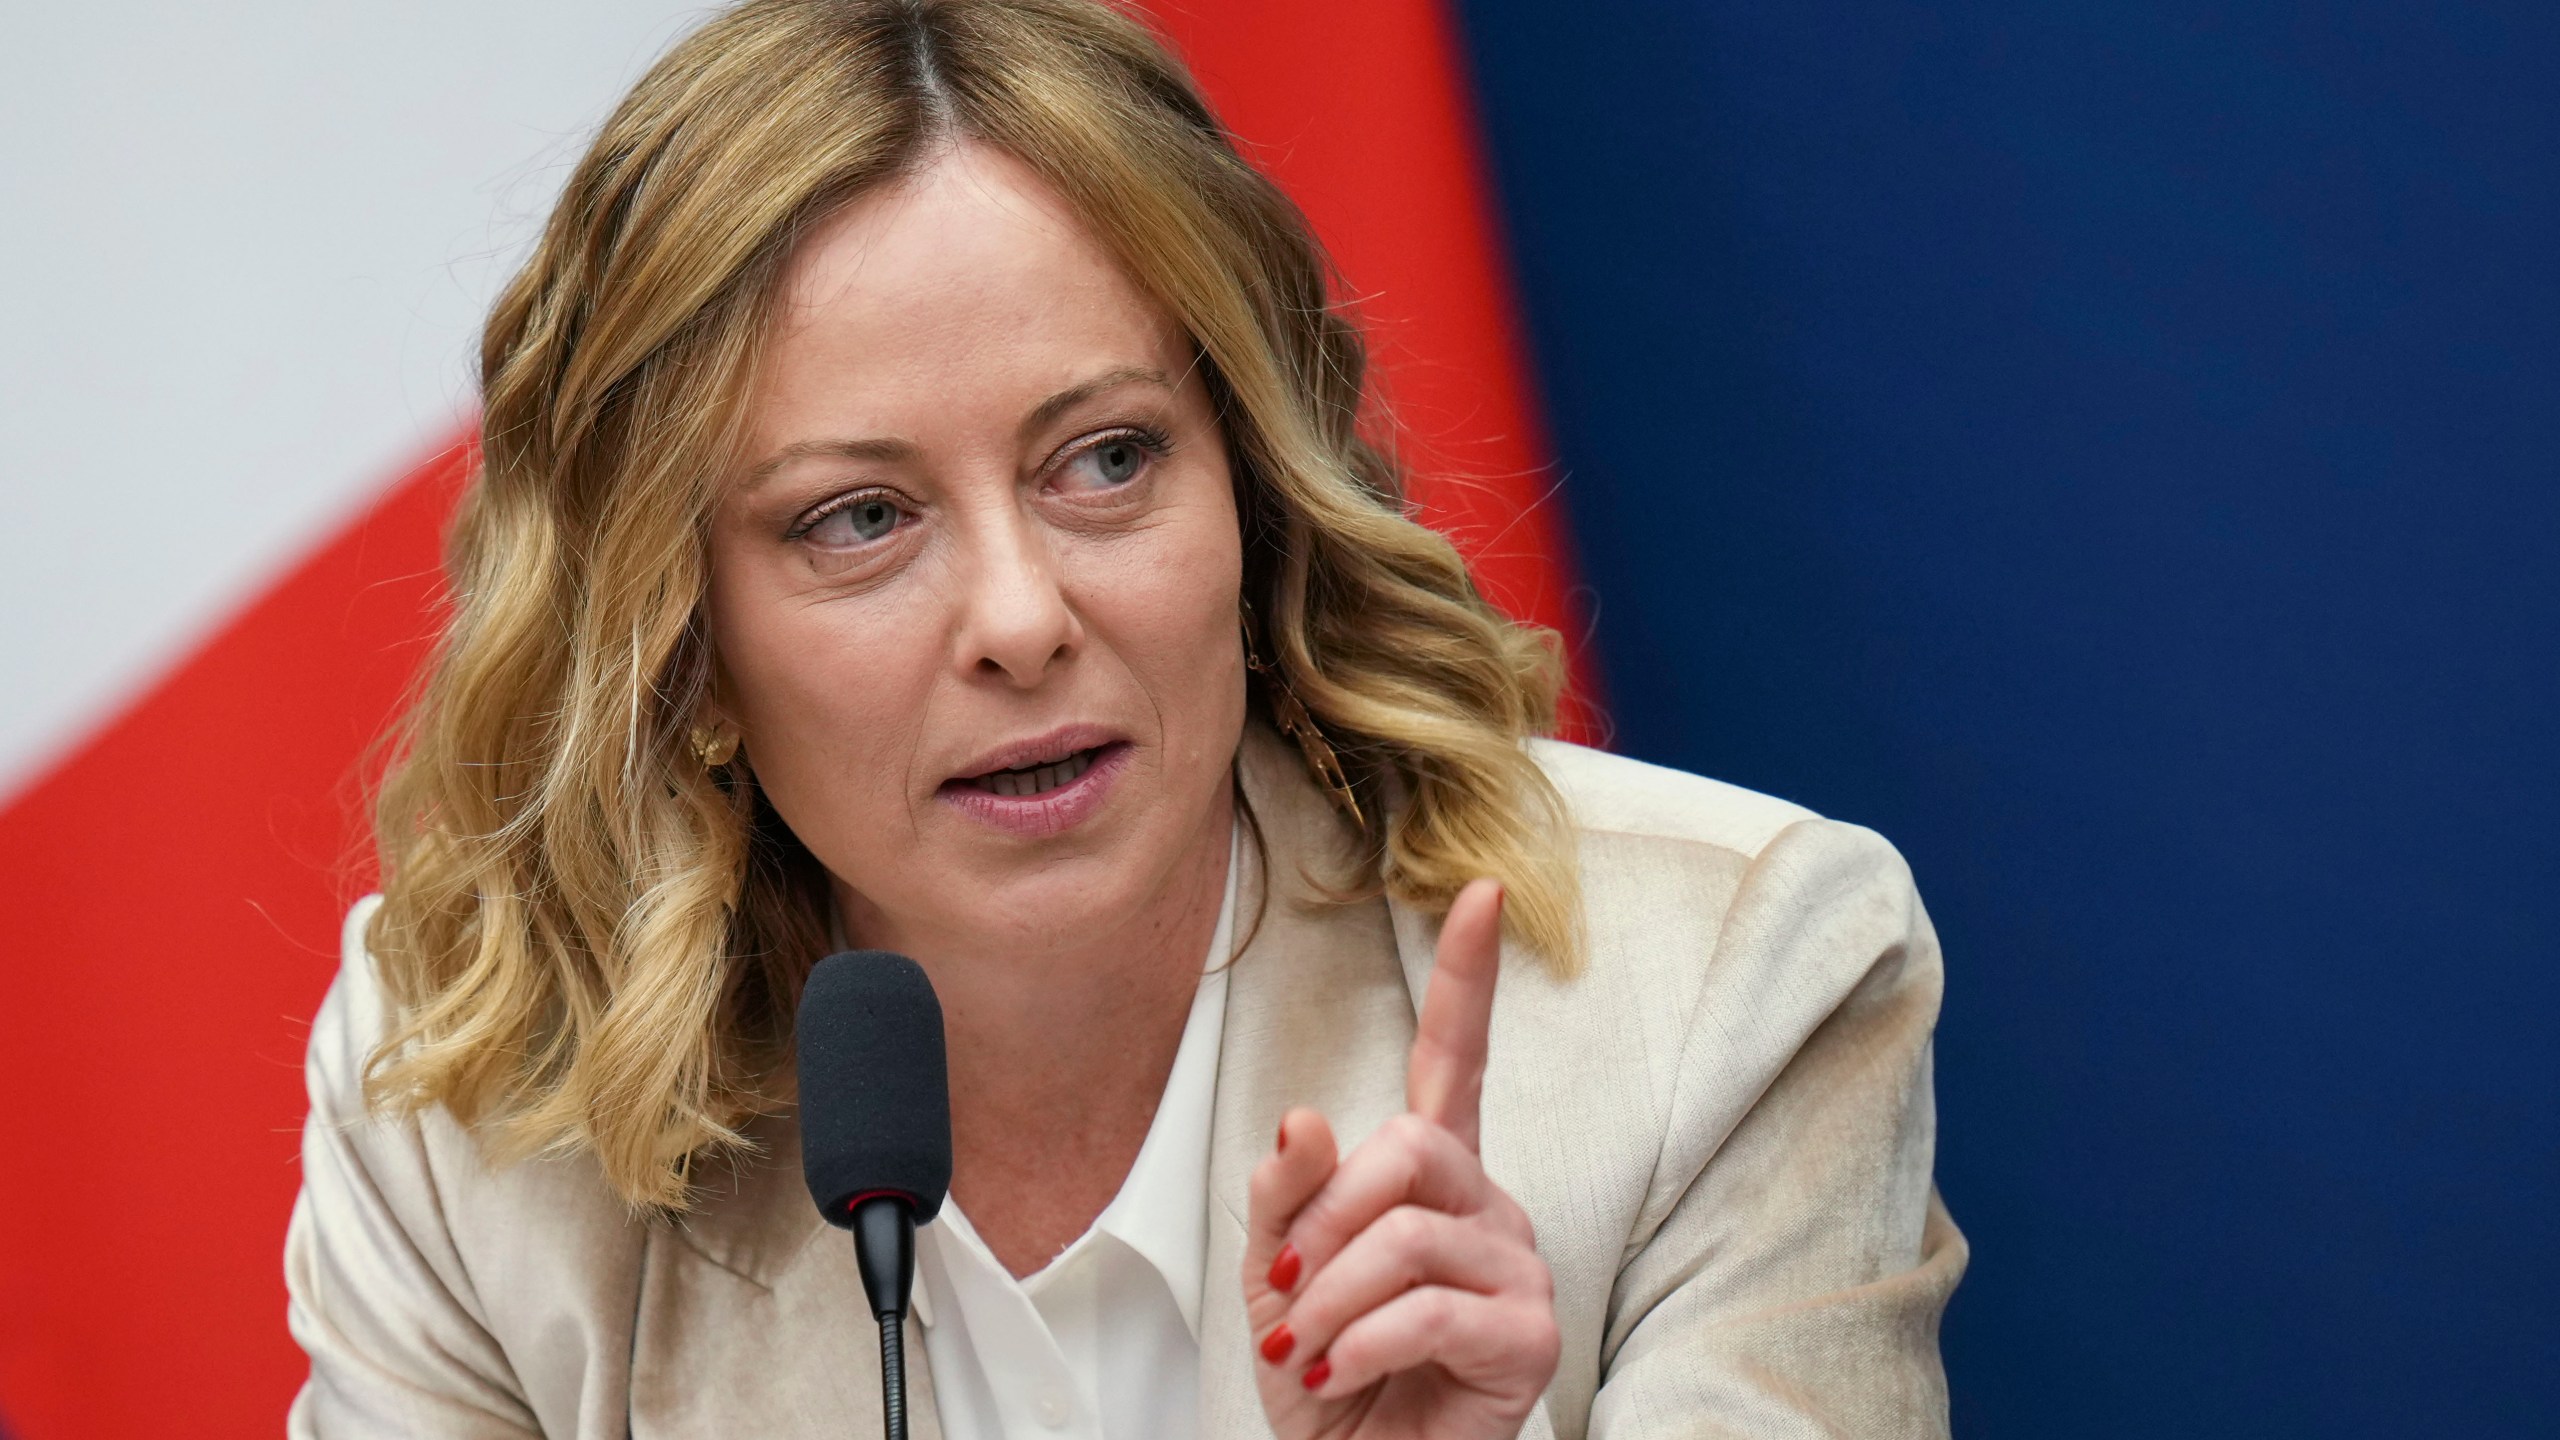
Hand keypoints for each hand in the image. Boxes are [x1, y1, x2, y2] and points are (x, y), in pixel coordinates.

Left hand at [1243, 879, 1560, 1439]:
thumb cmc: (1327, 1376)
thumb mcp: (1276, 1277)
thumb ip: (1287, 1196)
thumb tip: (1303, 1119)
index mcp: (1431, 1176)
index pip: (1456, 1058)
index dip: (1466, 975)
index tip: (1478, 891)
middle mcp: (1486, 1205)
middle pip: (1412, 1145)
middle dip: (1326, 1216)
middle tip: (1281, 1287)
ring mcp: (1517, 1266)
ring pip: (1411, 1231)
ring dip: (1328, 1295)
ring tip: (1302, 1348)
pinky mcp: (1530, 1334)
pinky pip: (1431, 1306)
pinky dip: (1360, 1340)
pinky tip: (1338, 1372)